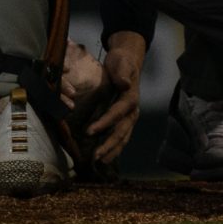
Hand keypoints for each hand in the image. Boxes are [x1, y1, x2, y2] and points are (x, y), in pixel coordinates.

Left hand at [75, 31, 148, 166]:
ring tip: (100, 161)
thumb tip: (125, 84)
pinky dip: (113, 147)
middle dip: (108, 144)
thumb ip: (122, 73)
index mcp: (131, 99)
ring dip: (112, 150)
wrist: (127, 61)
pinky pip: (121, 136)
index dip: (104, 123)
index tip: (89, 131)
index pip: (117, 114)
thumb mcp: (121, 62)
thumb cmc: (122, 62)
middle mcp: (132, 111)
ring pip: (122, 138)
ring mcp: (130, 117)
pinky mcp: (125, 120)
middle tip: (95, 156)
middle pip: (121, 131)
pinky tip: (104, 156)